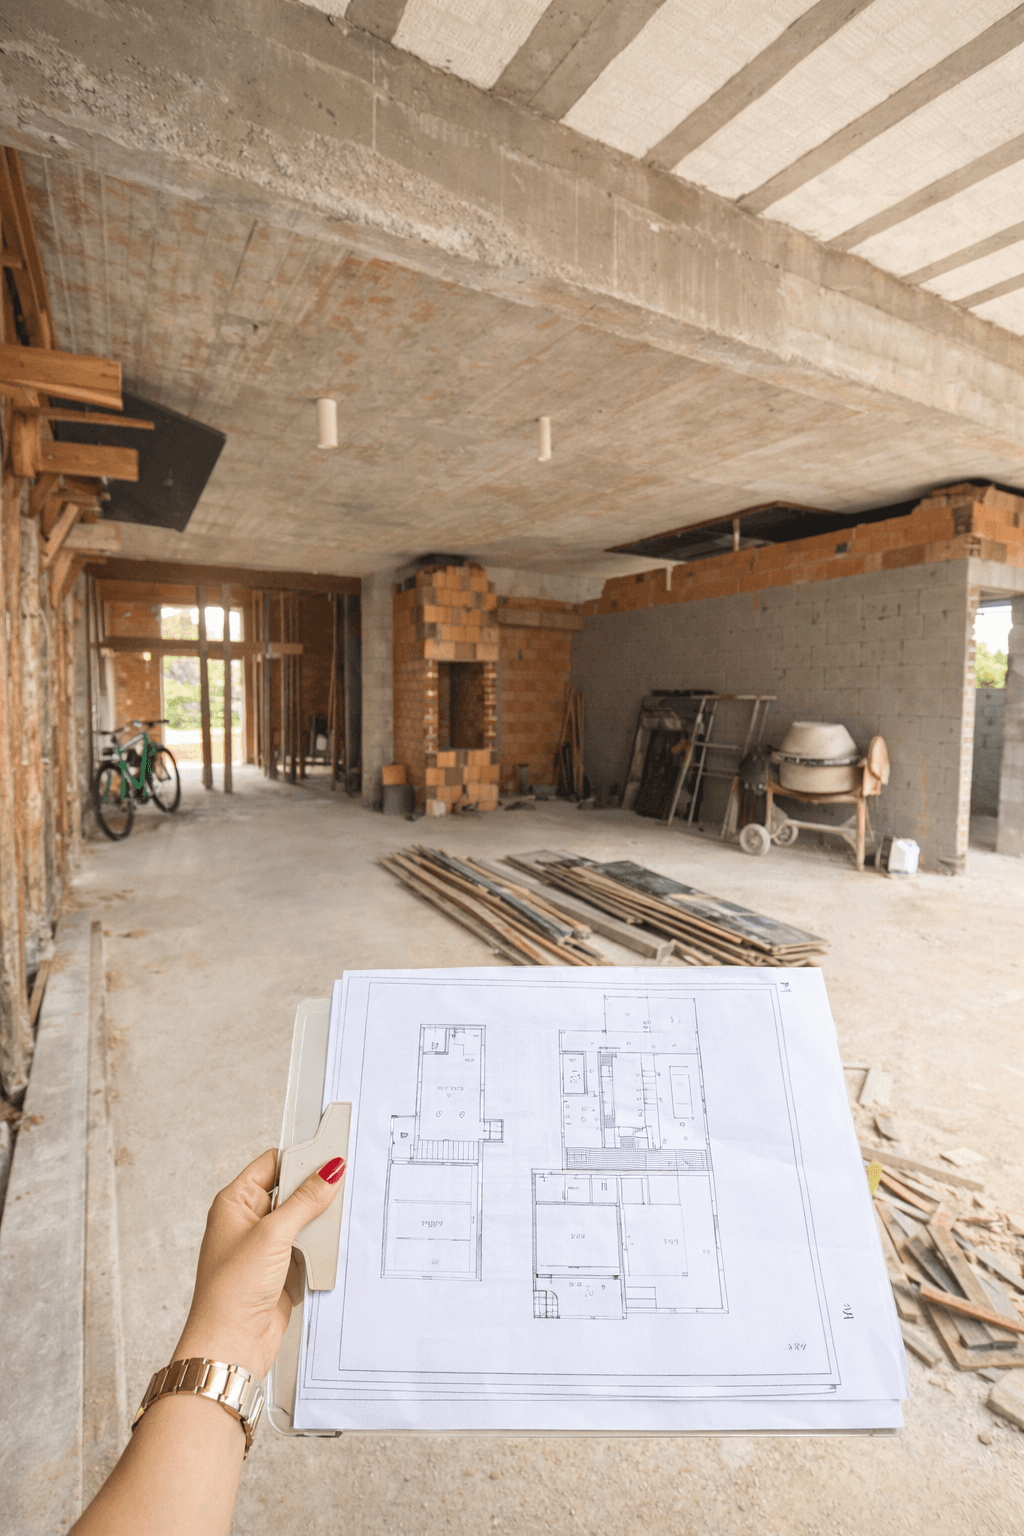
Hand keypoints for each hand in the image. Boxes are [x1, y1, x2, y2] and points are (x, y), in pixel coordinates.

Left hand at [174, 1148, 344, 1380]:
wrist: (232, 1345)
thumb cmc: (231, 1290)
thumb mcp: (273, 1235)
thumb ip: (305, 1201)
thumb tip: (329, 1170)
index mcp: (235, 1203)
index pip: (272, 1164)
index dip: (300, 1158)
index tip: (331, 1154)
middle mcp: (249, 1222)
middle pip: (290, 1192)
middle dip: (315, 1192)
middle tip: (342, 1186)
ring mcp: (266, 1247)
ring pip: (302, 1221)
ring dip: (320, 1222)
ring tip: (340, 1217)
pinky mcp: (281, 1270)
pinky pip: (308, 1247)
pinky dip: (321, 1247)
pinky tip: (334, 1244)